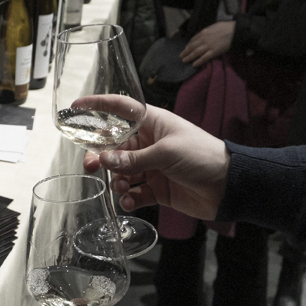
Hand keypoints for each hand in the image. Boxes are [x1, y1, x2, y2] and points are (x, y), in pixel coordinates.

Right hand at [80, 102, 229, 217]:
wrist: (229, 185)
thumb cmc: (203, 156)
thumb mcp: (166, 153)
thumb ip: (133, 159)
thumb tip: (103, 160)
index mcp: (152, 123)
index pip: (120, 108)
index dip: (98, 104)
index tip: (76, 107)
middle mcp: (148, 143)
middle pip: (114, 147)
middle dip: (100, 157)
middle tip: (90, 166)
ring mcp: (151, 166)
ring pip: (120, 172)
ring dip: (116, 180)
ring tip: (122, 187)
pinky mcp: (156, 188)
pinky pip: (133, 192)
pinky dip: (128, 198)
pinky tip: (130, 200)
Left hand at [180, 21, 234, 66]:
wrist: (234, 31)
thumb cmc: (225, 27)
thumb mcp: (213, 27)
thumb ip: (207, 32)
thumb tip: (204, 35)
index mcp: (203, 32)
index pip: (193, 39)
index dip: (188, 45)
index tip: (186, 48)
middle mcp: (203, 39)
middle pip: (191, 47)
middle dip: (185, 52)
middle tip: (181, 56)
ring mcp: (208, 46)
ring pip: (195, 53)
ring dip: (188, 57)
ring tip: (184, 60)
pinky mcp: (213, 52)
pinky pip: (203, 58)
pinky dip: (198, 61)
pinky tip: (194, 64)